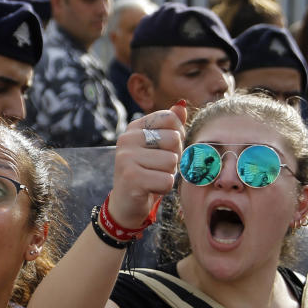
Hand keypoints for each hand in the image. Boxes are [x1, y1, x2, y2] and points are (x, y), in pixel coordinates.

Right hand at [108, 102, 186, 228]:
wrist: (126, 204)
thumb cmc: (147, 173)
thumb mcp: (158, 147)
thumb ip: (170, 126)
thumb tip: (182, 104)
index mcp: (134, 128)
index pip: (170, 118)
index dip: (178, 135)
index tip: (167, 149)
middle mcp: (127, 139)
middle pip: (174, 139)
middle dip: (174, 157)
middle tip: (158, 168)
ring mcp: (126, 158)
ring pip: (172, 161)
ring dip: (169, 174)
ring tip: (153, 178)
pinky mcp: (131, 178)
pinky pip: (167, 181)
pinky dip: (164, 188)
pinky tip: (150, 189)